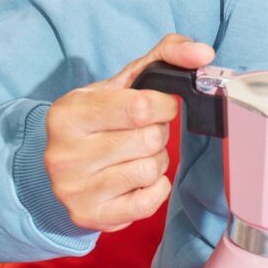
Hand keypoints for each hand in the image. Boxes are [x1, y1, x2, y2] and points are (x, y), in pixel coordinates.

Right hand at [45, 34, 214, 231]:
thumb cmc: (101, 119)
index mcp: (68, 113)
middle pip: (150, 139)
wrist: (65, 167)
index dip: (163, 106)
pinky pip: (149, 201)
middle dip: (158, 134)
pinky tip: (137, 179)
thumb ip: (164, 57)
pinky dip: (155, 188)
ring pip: (151, 170)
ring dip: (156, 160)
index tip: (158, 106)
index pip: (141, 107)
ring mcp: (74, 188)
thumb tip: (202, 52)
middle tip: (141, 134)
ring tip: (135, 155)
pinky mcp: (89, 215)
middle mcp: (64, 153)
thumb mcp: (123, 83)